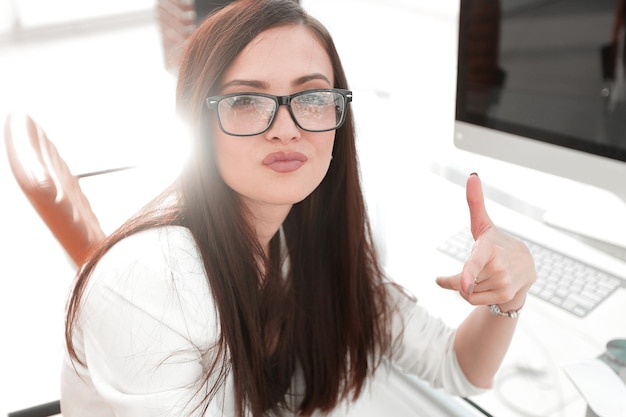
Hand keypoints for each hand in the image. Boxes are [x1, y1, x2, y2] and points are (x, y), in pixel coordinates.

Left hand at [436, 174, 536, 311]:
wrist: (524, 268)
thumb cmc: (496, 244)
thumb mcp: (483, 225)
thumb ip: (475, 203)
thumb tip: (472, 175)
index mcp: (488, 247)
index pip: (475, 262)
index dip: (467, 274)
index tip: (462, 284)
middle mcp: (498, 266)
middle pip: (461, 281)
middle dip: (460, 277)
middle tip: (477, 267)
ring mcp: (504, 282)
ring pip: (466, 291)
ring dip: (468, 286)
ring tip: (485, 275)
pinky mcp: (507, 295)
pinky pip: (473, 300)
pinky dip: (473, 295)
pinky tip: (486, 286)